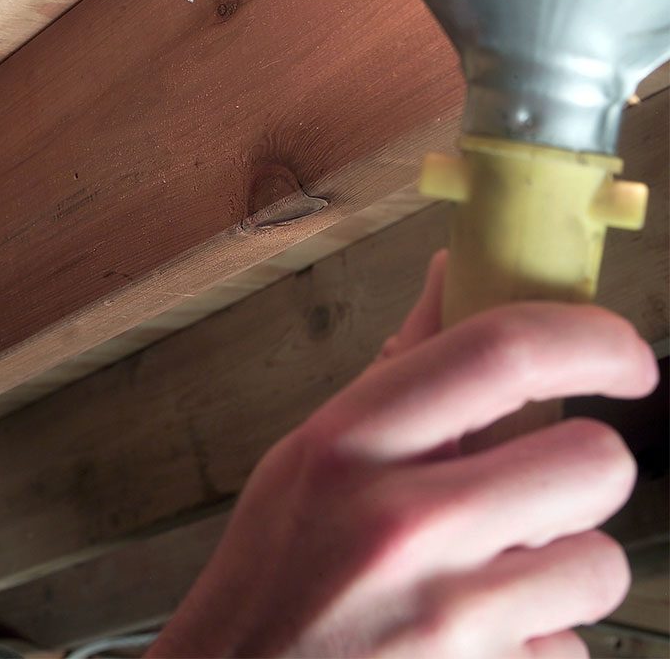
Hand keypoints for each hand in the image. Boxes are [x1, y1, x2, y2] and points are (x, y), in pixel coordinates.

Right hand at [148, 249, 658, 657]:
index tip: (621, 354)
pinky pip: (572, 647)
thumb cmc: (272, 572)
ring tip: (494, 571)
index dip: (589, 338)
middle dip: (584, 470)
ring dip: (562, 566)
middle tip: (538, 484)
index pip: (500, 352)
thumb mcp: (310, 453)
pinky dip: (540, 640)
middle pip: (592, 461)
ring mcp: (445, 616)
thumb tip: (453, 272)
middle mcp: (401, 522)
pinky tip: (476, 635)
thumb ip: (399, 369)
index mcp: (349, 442)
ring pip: (600, 563)